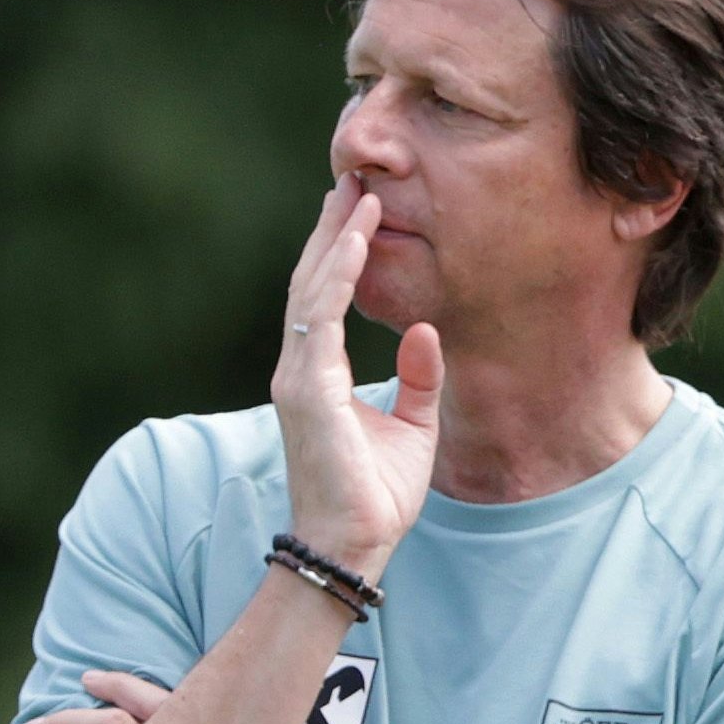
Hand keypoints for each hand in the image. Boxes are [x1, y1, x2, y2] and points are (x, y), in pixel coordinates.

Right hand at [273, 174, 441, 579]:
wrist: (356, 543)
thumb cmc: (377, 493)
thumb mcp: (414, 425)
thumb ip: (419, 377)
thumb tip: (425, 328)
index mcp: (320, 374)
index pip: (325, 297)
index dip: (340, 251)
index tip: (360, 208)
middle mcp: (300, 368)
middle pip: (312, 282)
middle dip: (330, 230)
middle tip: (352, 180)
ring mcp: (298, 377)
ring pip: (311, 291)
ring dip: (333, 241)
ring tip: (354, 197)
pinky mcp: (306, 391)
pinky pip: (319, 320)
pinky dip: (335, 278)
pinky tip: (353, 244)